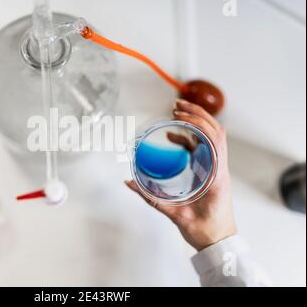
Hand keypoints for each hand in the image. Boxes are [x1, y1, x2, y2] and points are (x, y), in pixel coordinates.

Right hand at [126, 99, 236, 250]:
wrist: (219, 242)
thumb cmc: (204, 230)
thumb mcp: (176, 215)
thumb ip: (151, 199)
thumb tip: (130, 183)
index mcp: (216, 176)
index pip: (213, 140)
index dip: (197, 123)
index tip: (179, 116)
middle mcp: (219, 169)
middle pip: (215, 131)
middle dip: (197, 114)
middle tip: (176, 107)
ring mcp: (217, 169)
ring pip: (212, 137)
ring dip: (196, 123)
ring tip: (176, 114)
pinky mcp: (211, 172)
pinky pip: (203, 149)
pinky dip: (190, 138)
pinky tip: (173, 138)